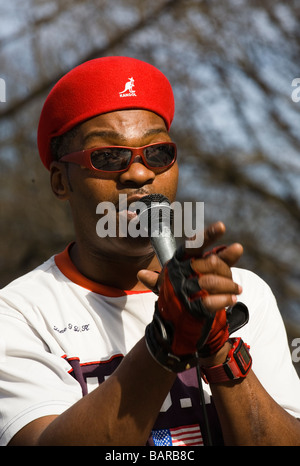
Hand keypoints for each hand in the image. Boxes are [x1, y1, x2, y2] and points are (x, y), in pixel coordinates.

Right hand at [143, 222, 243, 371]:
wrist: (175, 325)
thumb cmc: (190, 292)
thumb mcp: (202, 274)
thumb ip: (221, 259)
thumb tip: (239, 247)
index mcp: (178, 262)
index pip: (193, 244)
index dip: (208, 235)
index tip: (222, 226)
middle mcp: (177, 274)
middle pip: (209, 263)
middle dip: (226, 271)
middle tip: (236, 282)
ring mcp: (182, 291)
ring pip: (212, 282)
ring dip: (229, 286)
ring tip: (237, 291)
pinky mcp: (189, 308)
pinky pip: (211, 301)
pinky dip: (225, 299)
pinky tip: (231, 299)